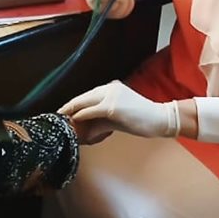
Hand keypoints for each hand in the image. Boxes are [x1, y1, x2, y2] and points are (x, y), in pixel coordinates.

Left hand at [59, 81, 179, 139]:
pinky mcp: (112, 107)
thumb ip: (102, 121)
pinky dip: (80, 116)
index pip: (88, 95)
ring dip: (71, 111)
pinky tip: (72, 120)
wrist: (160, 119)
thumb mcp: (119, 117)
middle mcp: (110, 88)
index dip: (75, 103)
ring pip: (84, 102)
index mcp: (112, 87)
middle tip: (57, 115)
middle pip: (83, 97)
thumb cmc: (142, 119)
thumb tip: (88, 130)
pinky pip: (90, 111)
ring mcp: (111, 96)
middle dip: (69, 106)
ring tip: (61, 119)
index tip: (64, 111)